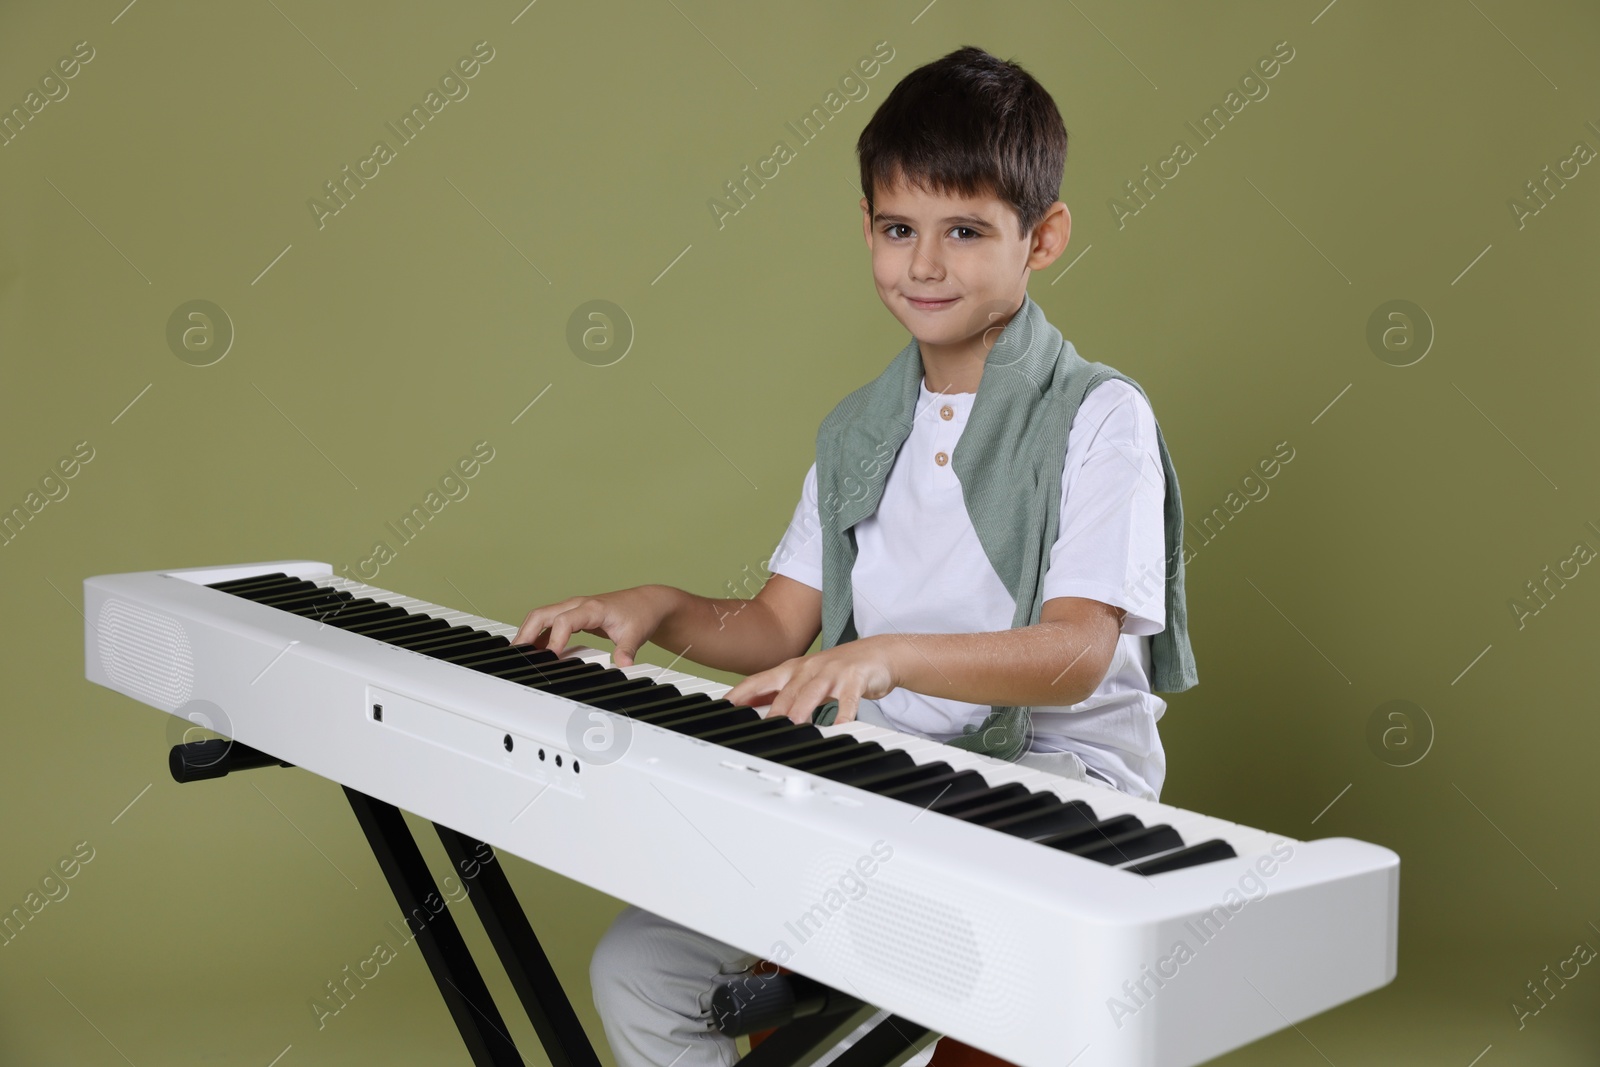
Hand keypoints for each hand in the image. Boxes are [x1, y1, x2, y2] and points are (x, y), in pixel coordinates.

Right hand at [513, 586, 673, 666]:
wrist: (646, 603)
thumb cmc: (639, 614)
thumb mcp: (636, 634)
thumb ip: (626, 651)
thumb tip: (623, 666)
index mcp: (592, 608)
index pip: (564, 621)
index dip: (554, 639)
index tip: (550, 657)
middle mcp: (578, 605)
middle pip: (543, 614)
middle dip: (527, 633)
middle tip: (517, 655)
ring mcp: (574, 609)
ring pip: (542, 617)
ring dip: (528, 633)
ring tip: (518, 656)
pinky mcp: (573, 616)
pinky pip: (549, 623)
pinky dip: (538, 636)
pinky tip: (535, 652)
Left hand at [723, 636, 899, 724]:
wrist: (877, 653)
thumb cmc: (836, 669)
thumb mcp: (803, 678)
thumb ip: (778, 692)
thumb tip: (748, 704)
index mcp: (791, 670)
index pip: (759, 681)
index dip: (740, 694)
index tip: (723, 708)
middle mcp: (808, 669)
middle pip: (785, 691)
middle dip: (771, 711)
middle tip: (760, 730)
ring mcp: (832, 673)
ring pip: (812, 692)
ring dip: (802, 709)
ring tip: (793, 726)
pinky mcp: (855, 679)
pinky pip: (848, 699)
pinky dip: (844, 714)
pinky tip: (840, 727)